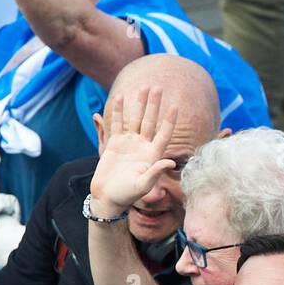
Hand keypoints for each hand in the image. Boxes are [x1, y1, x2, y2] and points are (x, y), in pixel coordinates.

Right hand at [89, 87, 176, 218]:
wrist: (108, 197)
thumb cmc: (127, 195)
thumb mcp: (143, 185)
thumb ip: (155, 172)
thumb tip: (170, 161)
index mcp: (152, 155)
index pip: (164, 134)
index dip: (170, 120)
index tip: (175, 106)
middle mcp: (142, 146)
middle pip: (150, 121)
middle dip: (154, 104)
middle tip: (158, 87)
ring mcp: (129, 143)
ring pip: (135, 119)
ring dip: (139, 103)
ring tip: (144, 87)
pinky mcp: (115, 143)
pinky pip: (117, 123)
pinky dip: (118, 111)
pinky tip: (120, 97)